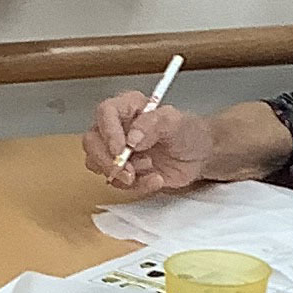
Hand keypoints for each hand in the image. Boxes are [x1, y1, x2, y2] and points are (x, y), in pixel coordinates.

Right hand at [82, 91, 218, 192]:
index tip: (122, 150)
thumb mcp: (177, 122)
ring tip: (149, 169)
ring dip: (121, 174)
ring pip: (97, 164)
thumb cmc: (188, 133)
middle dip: (108, 161)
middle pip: (92, 142)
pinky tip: (155, 178)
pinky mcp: (122, 171)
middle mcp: (116, 127)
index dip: (109, 133)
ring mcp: (116, 150)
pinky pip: (116, 183)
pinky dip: (136, 185)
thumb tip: (133, 138)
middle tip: (129, 172)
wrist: (199, 155)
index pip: (105, 114)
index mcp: (128, 107)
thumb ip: (154, 124)